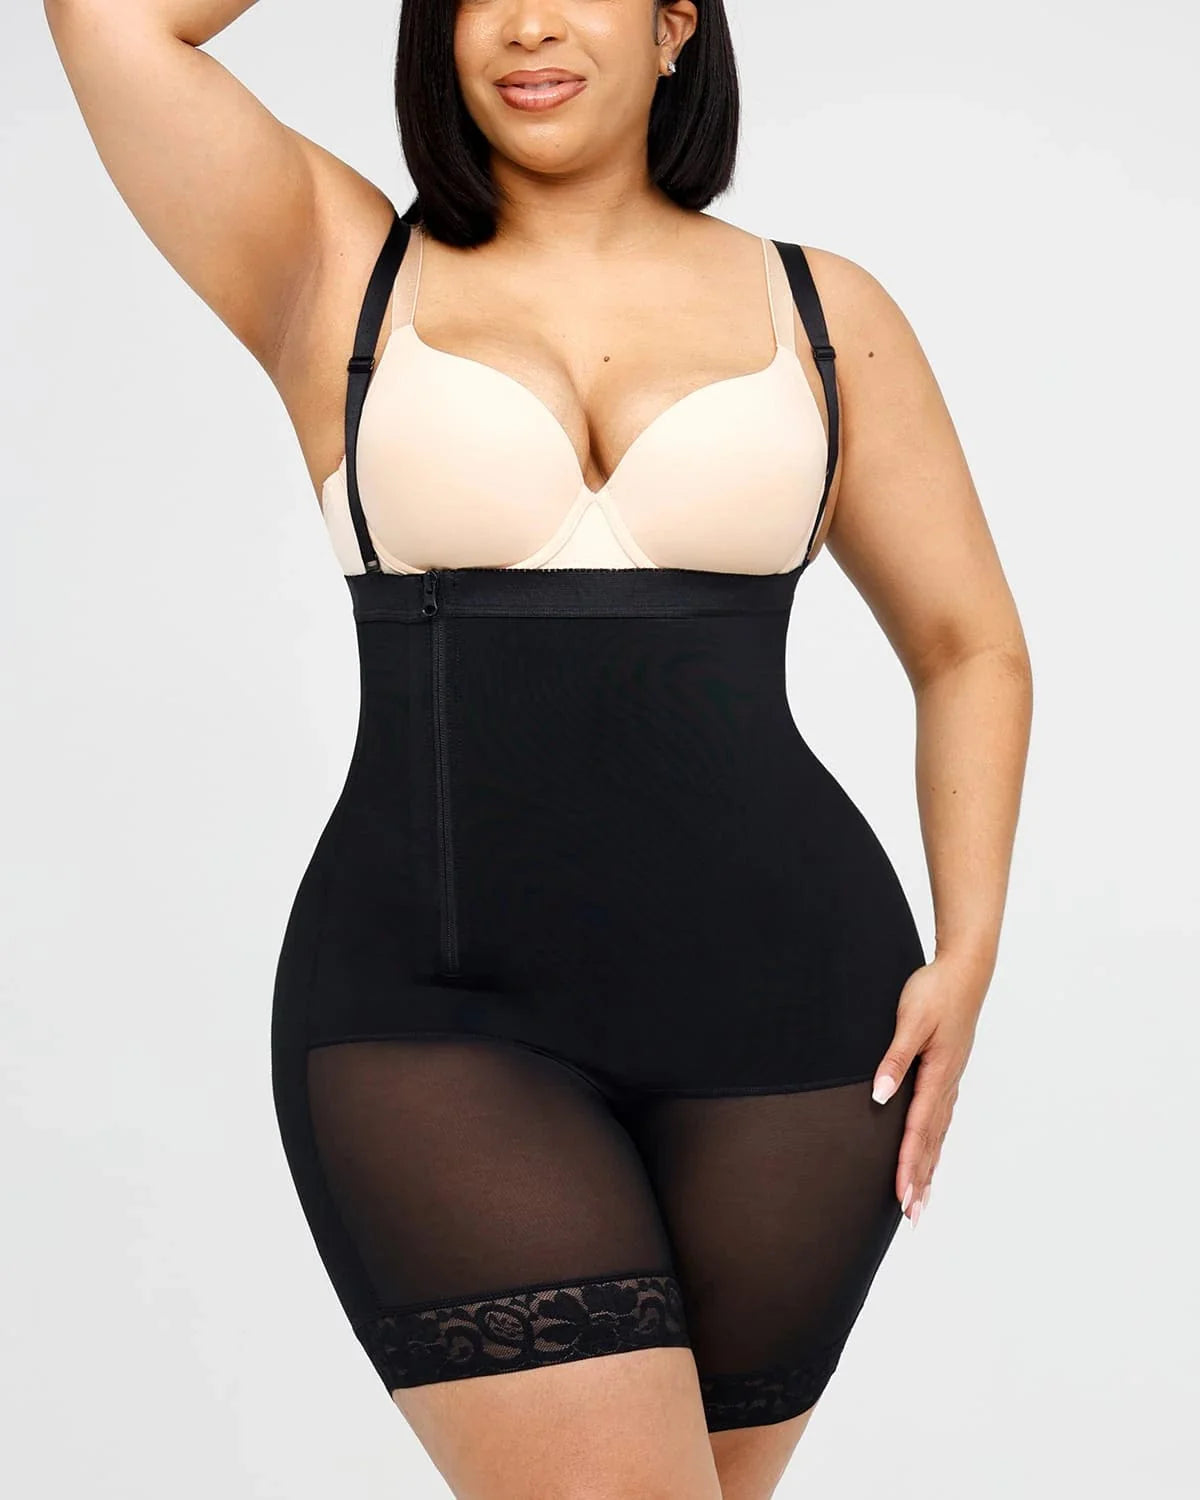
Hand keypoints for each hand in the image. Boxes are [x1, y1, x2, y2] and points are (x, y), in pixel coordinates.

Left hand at [870, 954, 986, 1226]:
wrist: (965, 970)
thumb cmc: (935, 991)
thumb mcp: (910, 1020)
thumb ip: (894, 1059)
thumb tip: (879, 1096)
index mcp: (937, 1074)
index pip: (919, 1129)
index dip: (909, 1165)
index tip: (902, 1196)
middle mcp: (947, 1084)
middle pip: (932, 1141)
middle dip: (920, 1179)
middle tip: (912, 1215)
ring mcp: (951, 1080)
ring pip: (938, 1134)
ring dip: (929, 1168)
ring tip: (920, 1200)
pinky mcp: (949, 1072)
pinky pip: (941, 1119)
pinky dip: (935, 1144)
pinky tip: (931, 1156)